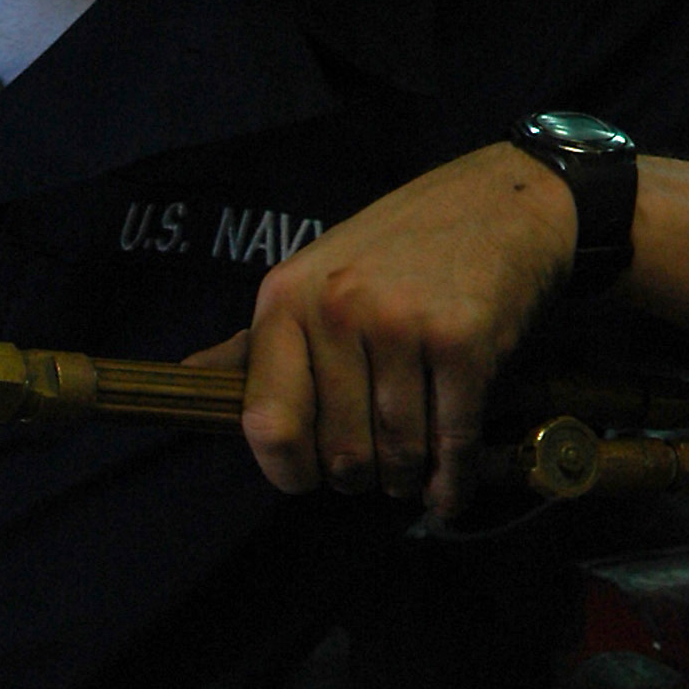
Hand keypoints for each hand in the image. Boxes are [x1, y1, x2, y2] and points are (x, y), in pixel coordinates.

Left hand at [186, 142, 576, 515]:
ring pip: (398, 453)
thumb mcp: (312, 278)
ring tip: (409, 473)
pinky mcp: (463, 341)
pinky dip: (453, 479)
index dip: (287, 470)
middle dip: (357, 478)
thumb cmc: (398, 248)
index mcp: (285, 302)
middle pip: (340, 450)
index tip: (307, 476)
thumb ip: (257, 342)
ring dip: (406, 480)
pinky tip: (449, 488)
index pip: (267, 423)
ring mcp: (401, 325)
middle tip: (371, 473)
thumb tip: (187, 378)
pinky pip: (452, 441)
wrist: (500, 199)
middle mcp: (337, 311)